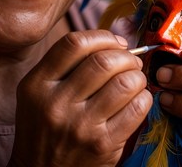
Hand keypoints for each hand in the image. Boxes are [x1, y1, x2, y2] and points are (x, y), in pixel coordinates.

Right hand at [8, 30, 151, 166]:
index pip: (74, 44)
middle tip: (131, 61)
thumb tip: (113, 43)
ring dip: (138, 75)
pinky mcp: (102, 145)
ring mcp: (80, 125)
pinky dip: (144, 97)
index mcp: (37, 83)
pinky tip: (138, 99)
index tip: (116, 42)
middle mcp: (56, 103)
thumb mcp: (38, 91)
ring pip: (124, 82)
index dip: (103, 36)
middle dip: (126, 55)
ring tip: (135, 79)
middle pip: (103, 60)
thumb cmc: (44, 126)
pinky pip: (136, 109)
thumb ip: (65, 65)